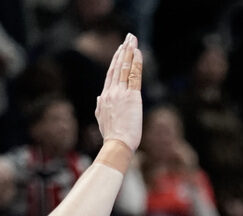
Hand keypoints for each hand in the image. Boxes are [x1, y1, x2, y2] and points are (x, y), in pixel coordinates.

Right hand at [95, 33, 142, 151]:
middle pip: (117, 67)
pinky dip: (136, 63)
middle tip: (127, 39)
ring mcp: (121, 93)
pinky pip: (134, 76)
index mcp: (105, 97)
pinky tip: (138, 53)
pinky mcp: (132, 97)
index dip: (116, 62)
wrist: (116, 144)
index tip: (119, 51)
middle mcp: (111, 92)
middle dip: (122, 51)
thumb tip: (99, 99)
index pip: (111, 75)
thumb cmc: (112, 137)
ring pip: (124, 68)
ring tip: (132, 40)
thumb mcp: (102, 119)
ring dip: (129, 52)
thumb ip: (100, 106)